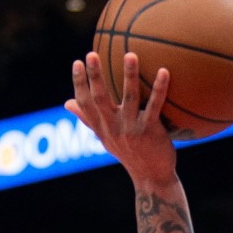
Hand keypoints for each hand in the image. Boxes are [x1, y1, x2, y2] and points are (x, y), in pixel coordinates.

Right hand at [66, 50, 176, 187]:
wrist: (152, 178)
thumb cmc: (130, 155)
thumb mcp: (106, 138)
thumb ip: (89, 119)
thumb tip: (67, 102)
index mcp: (102, 127)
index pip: (84, 103)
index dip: (79, 83)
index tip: (77, 63)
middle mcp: (114, 127)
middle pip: (100, 98)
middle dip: (94, 76)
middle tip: (91, 54)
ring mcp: (132, 129)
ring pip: (130, 97)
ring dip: (129, 75)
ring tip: (130, 54)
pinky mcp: (150, 131)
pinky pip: (155, 106)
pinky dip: (160, 88)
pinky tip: (165, 71)